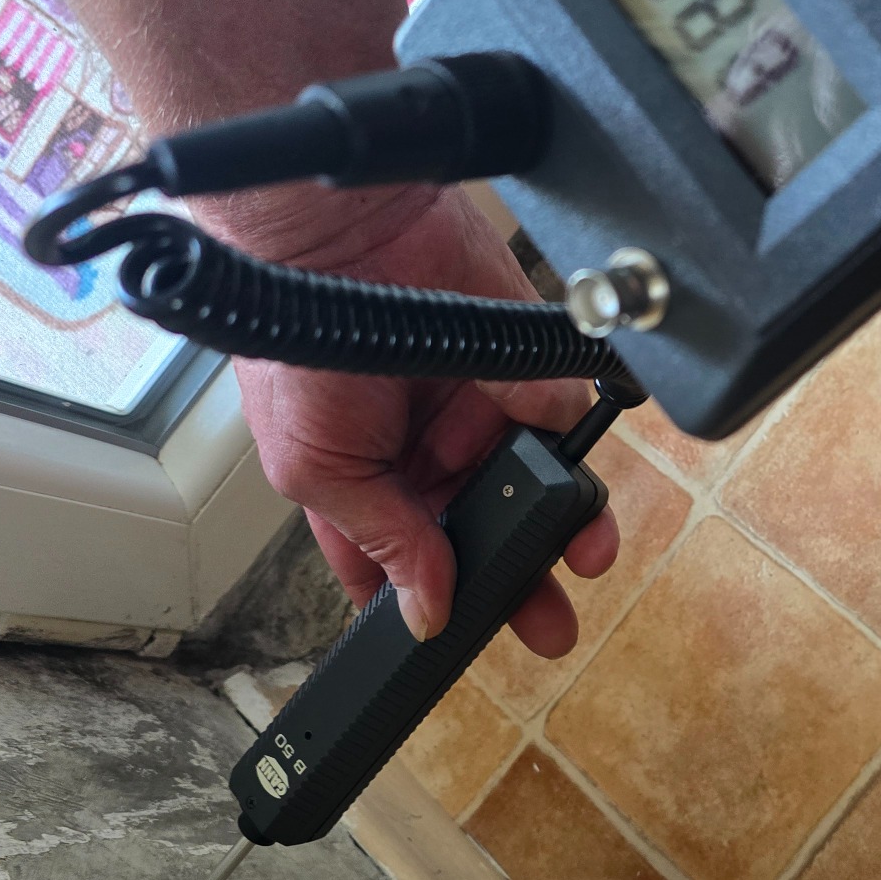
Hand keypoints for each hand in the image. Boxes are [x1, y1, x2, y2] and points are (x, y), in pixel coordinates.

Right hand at [225, 183, 619, 650]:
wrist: (335, 237)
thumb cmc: (297, 345)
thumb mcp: (316, 469)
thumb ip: (381, 541)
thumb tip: (424, 612)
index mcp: (370, 485)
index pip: (410, 566)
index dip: (440, 605)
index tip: (475, 643)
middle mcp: (430, 453)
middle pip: (488, 533)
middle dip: (522, 581)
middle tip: (550, 623)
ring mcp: (482, 410)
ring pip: (539, 483)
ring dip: (566, 522)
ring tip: (584, 553)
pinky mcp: (528, 367)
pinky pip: (564, 414)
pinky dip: (569, 436)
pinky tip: (562, 455)